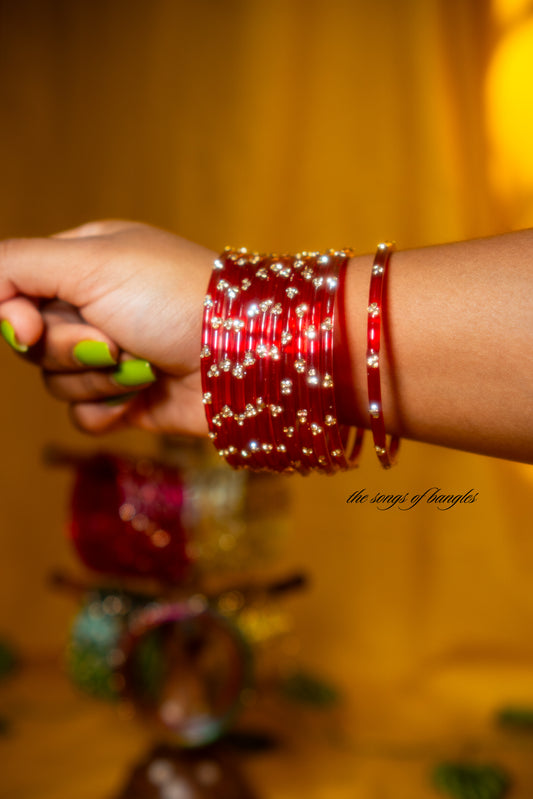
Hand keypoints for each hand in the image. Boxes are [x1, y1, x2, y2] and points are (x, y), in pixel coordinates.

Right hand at [0, 220, 215, 434]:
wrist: (245, 355)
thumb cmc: (175, 296)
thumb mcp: (90, 262)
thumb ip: (16, 265)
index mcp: (83, 262)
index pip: (14, 289)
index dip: (12, 314)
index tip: (29, 326)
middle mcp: (95, 307)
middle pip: (32, 342)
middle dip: (69, 347)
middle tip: (114, 339)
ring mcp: (113, 356)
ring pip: (55, 383)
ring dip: (97, 378)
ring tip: (143, 362)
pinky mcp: (129, 399)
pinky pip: (84, 417)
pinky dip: (109, 409)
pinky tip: (142, 394)